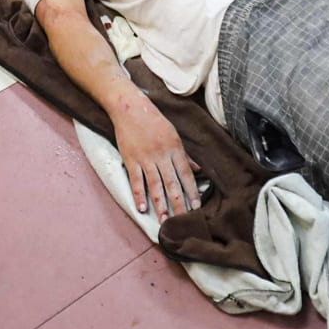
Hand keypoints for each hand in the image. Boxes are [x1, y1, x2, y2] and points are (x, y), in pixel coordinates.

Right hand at [114, 96, 200, 216]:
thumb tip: (198, 170)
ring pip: (155, 185)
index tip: (196, 206)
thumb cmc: (153, 120)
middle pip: (172, 183)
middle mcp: (161, 155)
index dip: (191, 191)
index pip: (186, 174)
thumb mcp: (173, 134)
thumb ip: (184, 155)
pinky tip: (142, 208)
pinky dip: (139, 195)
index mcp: (174, 148)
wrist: (130, 108)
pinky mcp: (131, 159)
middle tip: (183, 221)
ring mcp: (145, 158)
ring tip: (165, 220)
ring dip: (160, 204)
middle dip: (179, 203)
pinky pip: (136, 180)